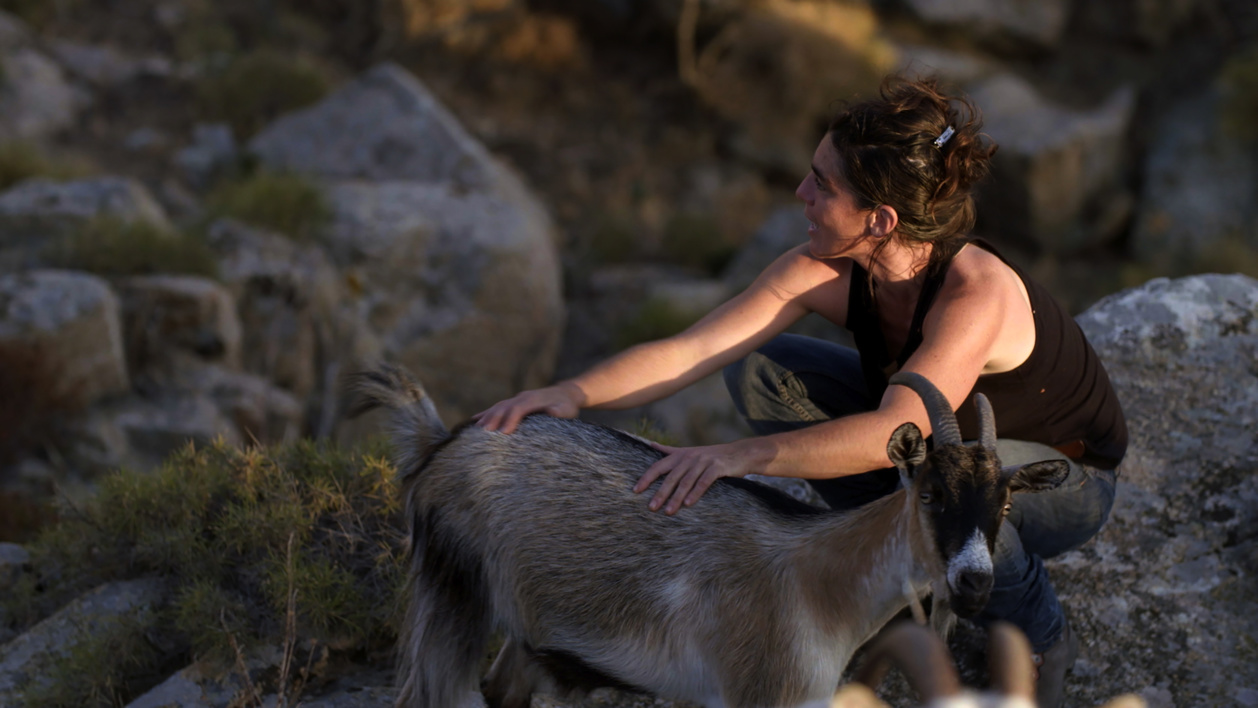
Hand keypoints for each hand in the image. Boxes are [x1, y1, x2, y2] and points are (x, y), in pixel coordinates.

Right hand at [472, 383, 582, 432]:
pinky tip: (474, 420)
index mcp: (534, 399)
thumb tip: (552, 411)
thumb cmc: (567, 406)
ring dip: (487, 417)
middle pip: (504, 407)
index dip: (510, 419)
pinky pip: (498, 407)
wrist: (566, 394)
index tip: (504, 432)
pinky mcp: (514, 403)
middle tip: (483, 435)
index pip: (519, 408)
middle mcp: (522, 397)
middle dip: (493, 419)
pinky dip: (486, 413)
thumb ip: (560, 411)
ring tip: (475, 431)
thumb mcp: (568, 409)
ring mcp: (517, 399)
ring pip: (498, 407)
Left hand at [633, 441, 754, 513]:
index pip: (659, 466)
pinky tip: (689, 504)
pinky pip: (704, 481)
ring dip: (676, 497)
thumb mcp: (690, 451)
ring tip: (669, 512)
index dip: (646, 478)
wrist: (740, 453)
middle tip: (651, 508)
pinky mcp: (717, 467)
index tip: (635, 491)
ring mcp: (703, 461)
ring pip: (686, 481)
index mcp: (680, 454)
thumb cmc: (712, 456)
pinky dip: (696, 493)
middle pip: (671, 477)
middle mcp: (690, 456)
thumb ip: (670, 451)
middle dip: (660, 493)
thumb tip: (651, 444)